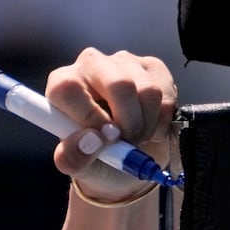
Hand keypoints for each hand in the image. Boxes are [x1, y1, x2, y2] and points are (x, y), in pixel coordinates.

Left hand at [45, 48, 176, 203]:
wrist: (128, 163)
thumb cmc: (97, 159)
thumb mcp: (79, 167)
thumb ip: (74, 158)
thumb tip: (92, 140)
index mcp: (62, 85)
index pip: (70, 88)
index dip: (90, 118)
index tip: (105, 140)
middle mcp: (90, 65)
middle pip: (118, 84)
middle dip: (129, 123)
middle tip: (126, 142)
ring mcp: (124, 62)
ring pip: (147, 91)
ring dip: (146, 126)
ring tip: (136, 137)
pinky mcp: (152, 68)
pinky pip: (166, 96)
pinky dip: (161, 122)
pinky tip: (149, 126)